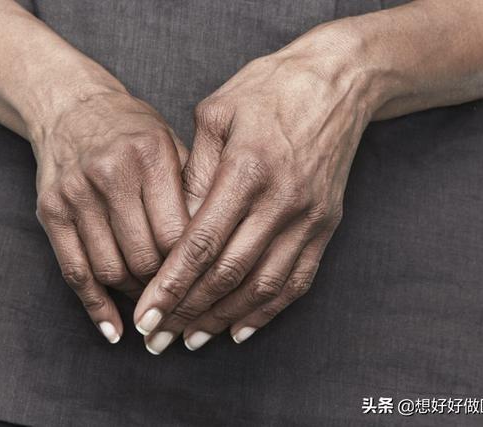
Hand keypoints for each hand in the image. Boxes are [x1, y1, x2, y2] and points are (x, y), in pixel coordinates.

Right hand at [34, 88, 189, 343]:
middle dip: (168, 286)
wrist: (70, 106)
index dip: (194, 267)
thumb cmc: (133, 129)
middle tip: (184, 296)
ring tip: (155, 301)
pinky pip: (75, 272)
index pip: (178, 233)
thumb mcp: (172, 143)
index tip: (207, 282)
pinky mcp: (50, 211)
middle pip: (146, 256)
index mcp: (150, 155)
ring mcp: (76, 194)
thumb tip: (217, 251)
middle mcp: (111, 174)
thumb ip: (194, 190)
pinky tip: (115, 329)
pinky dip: (96, 307)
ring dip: (137, 296)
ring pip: (111, 269)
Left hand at [134, 21, 378, 353]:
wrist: (338, 82)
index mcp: (247, 170)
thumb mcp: (218, 113)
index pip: (201, 244)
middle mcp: (281, 201)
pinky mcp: (326, 225)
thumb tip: (176, 229)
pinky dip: (269, 311)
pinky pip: (298, 280)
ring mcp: (309, 217)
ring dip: (225, 319)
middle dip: (188, 313)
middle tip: (156, 340)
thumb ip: (194, 172)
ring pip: (263, 286)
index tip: (145, 319)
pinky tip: (241, 330)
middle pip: (229, 274)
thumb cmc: (269, 89)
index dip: (170, 286)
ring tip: (192, 339)